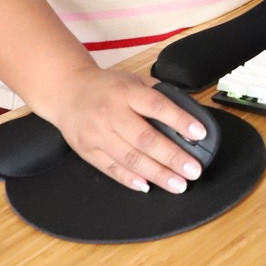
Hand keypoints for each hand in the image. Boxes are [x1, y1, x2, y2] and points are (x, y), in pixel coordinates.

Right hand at [48, 67, 209, 192]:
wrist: (67, 92)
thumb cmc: (106, 88)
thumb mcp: (133, 80)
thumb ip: (158, 94)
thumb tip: (189, 114)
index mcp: (126, 92)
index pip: (156, 106)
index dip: (179, 120)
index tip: (198, 134)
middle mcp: (111, 113)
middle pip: (145, 139)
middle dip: (172, 157)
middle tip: (193, 170)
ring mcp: (98, 133)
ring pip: (130, 158)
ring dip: (156, 174)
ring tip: (177, 184)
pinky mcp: (88, 150)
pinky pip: (111, 168)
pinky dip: (130, 179)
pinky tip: (147, 186)